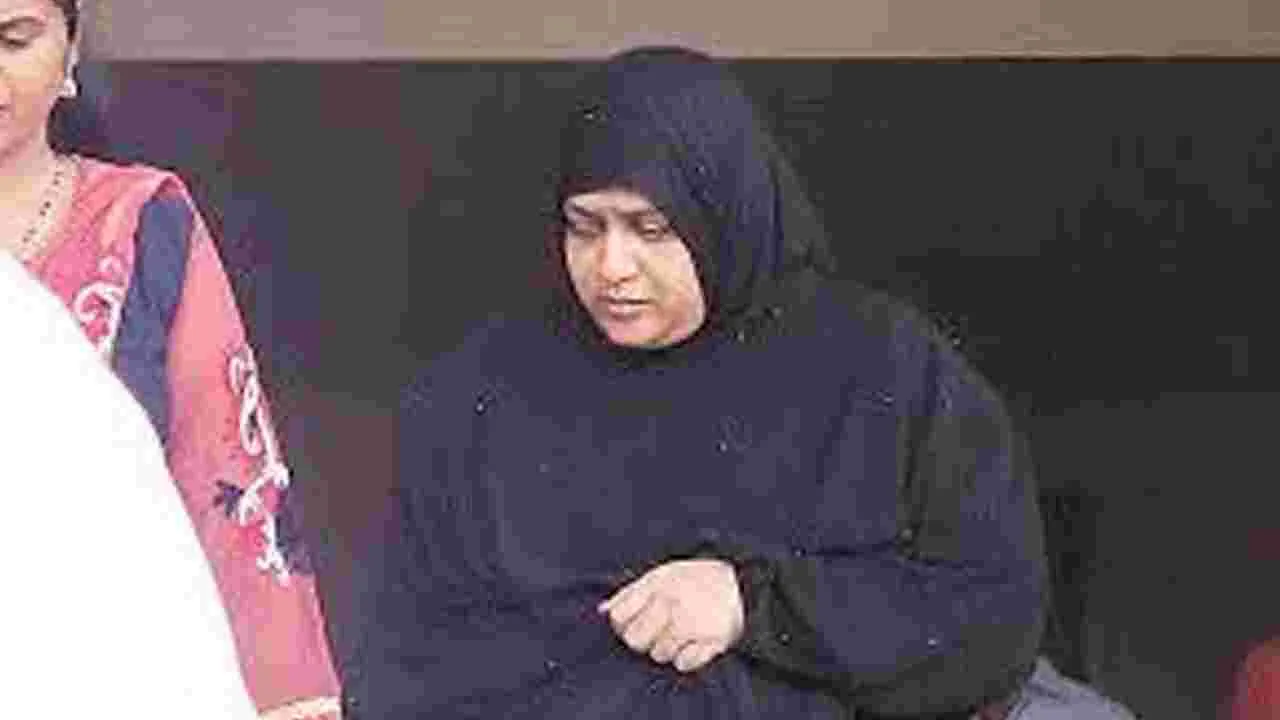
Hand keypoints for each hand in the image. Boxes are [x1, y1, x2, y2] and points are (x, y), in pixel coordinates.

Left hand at [598, 558, 744, 672]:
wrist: (743, 585)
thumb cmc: (697, 579)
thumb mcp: (663, 574)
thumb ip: (631, 592)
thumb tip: (602, 610)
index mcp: (658, 584)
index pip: (619, 616)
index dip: (623, 622)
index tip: (634, 620)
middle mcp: (672, 604)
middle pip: (635, 641)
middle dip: (642, 639)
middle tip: (657, 630)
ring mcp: (692, 624)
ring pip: (658, 655)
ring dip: (666, 648)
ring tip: (680, 633)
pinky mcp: (711, 642)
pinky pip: (683, 664)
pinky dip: (686, 658)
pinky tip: (693, 643)